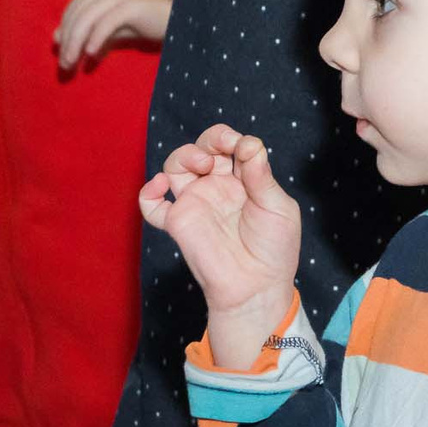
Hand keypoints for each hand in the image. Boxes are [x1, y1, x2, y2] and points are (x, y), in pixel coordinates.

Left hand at [58, 0, 170, 69]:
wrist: (173, 18)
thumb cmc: (139, 22)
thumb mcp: (108, 29)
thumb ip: (85, 32)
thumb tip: (57, 39)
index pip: (70, 12)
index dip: (63, 35)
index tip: (61, 56)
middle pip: (76, 17)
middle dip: (68, 43)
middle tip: (65, 65)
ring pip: (87, 20)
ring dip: (76, 44)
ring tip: (73, 63)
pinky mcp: (130, 6)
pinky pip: (106, 23)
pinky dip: (96, 39)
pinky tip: (90, 55)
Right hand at [139, 127, 303, 358]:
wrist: (257, 287)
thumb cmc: (274, 249)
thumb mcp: (279, 207)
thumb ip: (262, 176)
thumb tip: (248, 144)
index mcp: (245, 180)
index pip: (233, 146)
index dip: (235, 139)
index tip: (245, 148)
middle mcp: (218, 187)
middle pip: (203, 148)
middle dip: (211, 139)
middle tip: (223, 147)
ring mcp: (196, 203)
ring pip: (176, 166)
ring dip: (185, 155)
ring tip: (202, 165)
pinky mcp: (178, 222)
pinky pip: (152, 205)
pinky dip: (148, 192)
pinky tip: (160, 185)